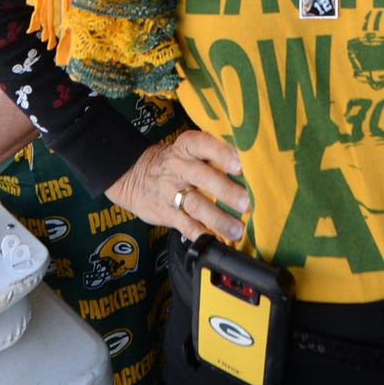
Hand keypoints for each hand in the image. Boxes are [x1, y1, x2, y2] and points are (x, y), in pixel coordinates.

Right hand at [105, 130, 250, 244]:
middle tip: (247, 202)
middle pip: (203, 177)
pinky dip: (202, 234)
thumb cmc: (172, 162)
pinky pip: (186, 225)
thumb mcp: (186, 149)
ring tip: (237, 229)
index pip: (203, 144)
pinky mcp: (167, 213)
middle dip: (226, 191)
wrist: (131, 176)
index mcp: (185, 148)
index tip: (240, 164)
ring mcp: (171, 192)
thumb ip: (212, 154)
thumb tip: (252, 164)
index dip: (221, 153)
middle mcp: (178, 167)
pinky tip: (217, 240)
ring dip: (219, 218)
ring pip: (196, 205)